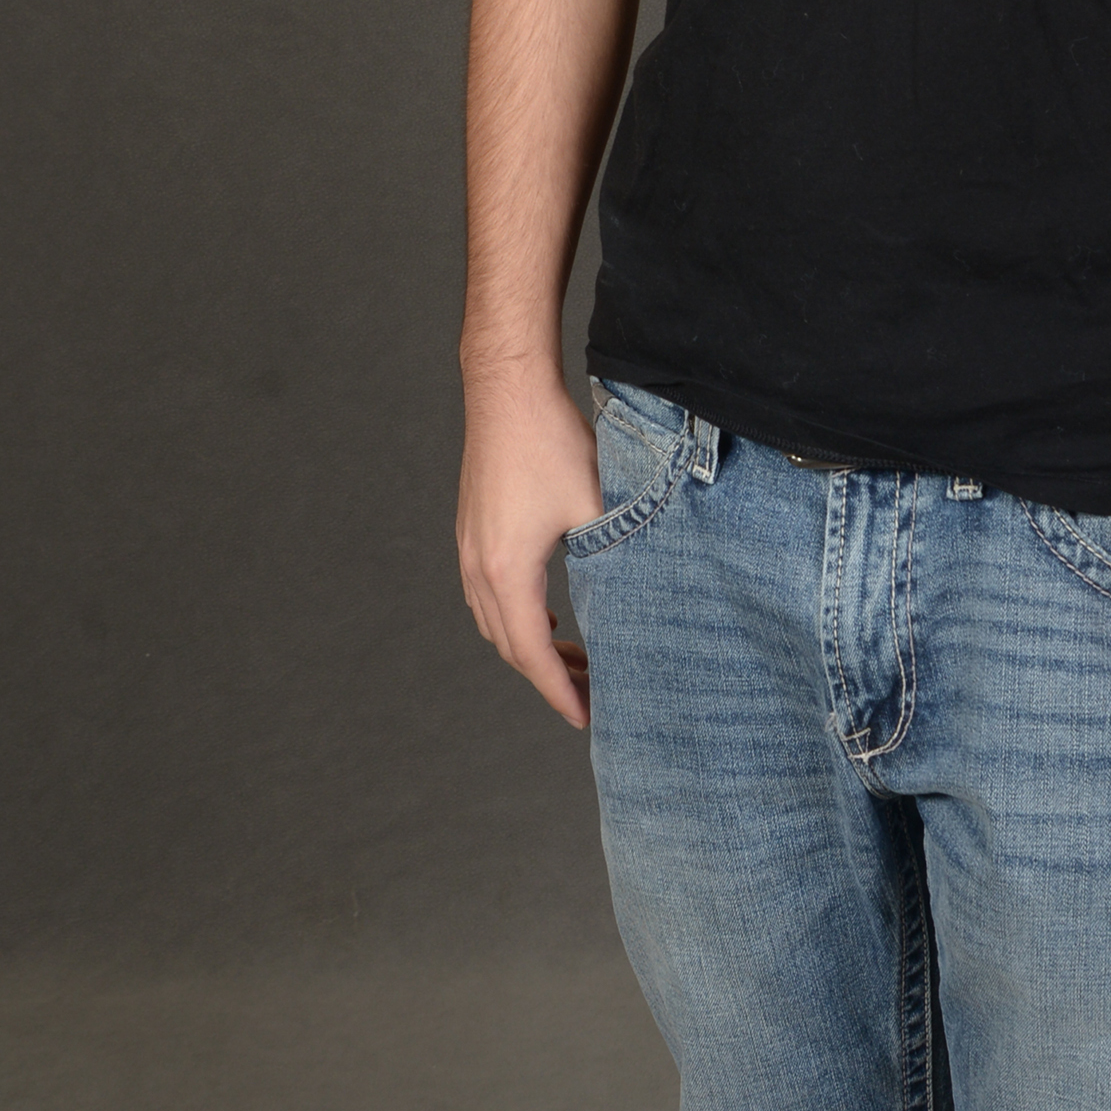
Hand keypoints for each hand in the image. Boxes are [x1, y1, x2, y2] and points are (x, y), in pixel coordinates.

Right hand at [456, 368, 603, 725]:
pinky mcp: (473, 530)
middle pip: (510, 646)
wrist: (507, 391)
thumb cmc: (550, 442)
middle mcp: (479, 568)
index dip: (560, 692)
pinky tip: (546, 615)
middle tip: (592, 695)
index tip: (586, 719)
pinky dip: (516, 618)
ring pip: (496, 622)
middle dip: (550, 677)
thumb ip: (611, 555)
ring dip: (531, 647)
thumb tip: (640, 594)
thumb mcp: (594, 505)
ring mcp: (470, 549)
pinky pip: (488, 595)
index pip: (532, 655)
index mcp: (508, 572)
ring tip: (574, 661)